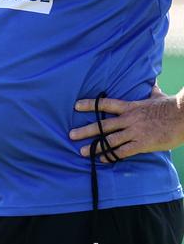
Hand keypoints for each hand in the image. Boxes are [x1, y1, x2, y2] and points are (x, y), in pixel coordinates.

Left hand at [69, 85, 183, 162]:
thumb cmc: (172, 106)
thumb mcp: (158, 96)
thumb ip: (151, 91)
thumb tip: (152, 83)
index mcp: (131, 106)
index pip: (105, 104)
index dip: (90, 105)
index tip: (75, 106)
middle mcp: (129, 119)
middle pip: (102, 125)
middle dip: (85, 130)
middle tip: (71, 135)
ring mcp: (135, 132)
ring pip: (109, 140)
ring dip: (94, 146)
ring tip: (81, 151)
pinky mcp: (142, 144)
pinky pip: (122, 152)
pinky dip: (111, 156)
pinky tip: (102, 160)